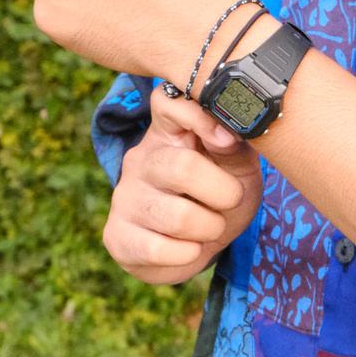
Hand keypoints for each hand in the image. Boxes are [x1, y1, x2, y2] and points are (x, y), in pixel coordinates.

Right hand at [102, 84, 263, 284]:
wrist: (203, 243)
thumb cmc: (221, 192)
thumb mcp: (238, 166)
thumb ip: (234, 145)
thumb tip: (225, 134)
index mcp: (169, 132)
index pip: (166, 101)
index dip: (198, 117)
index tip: (226, 141)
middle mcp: (140, 159)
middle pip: (182, 168)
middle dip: (224, 193)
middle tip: (231, 200)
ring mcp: (124, 197)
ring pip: (176, 217)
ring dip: (210, 228)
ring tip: (211, 226)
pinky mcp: (116, 237)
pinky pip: (158, 250)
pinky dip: (188, 255)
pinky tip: (189, 247)